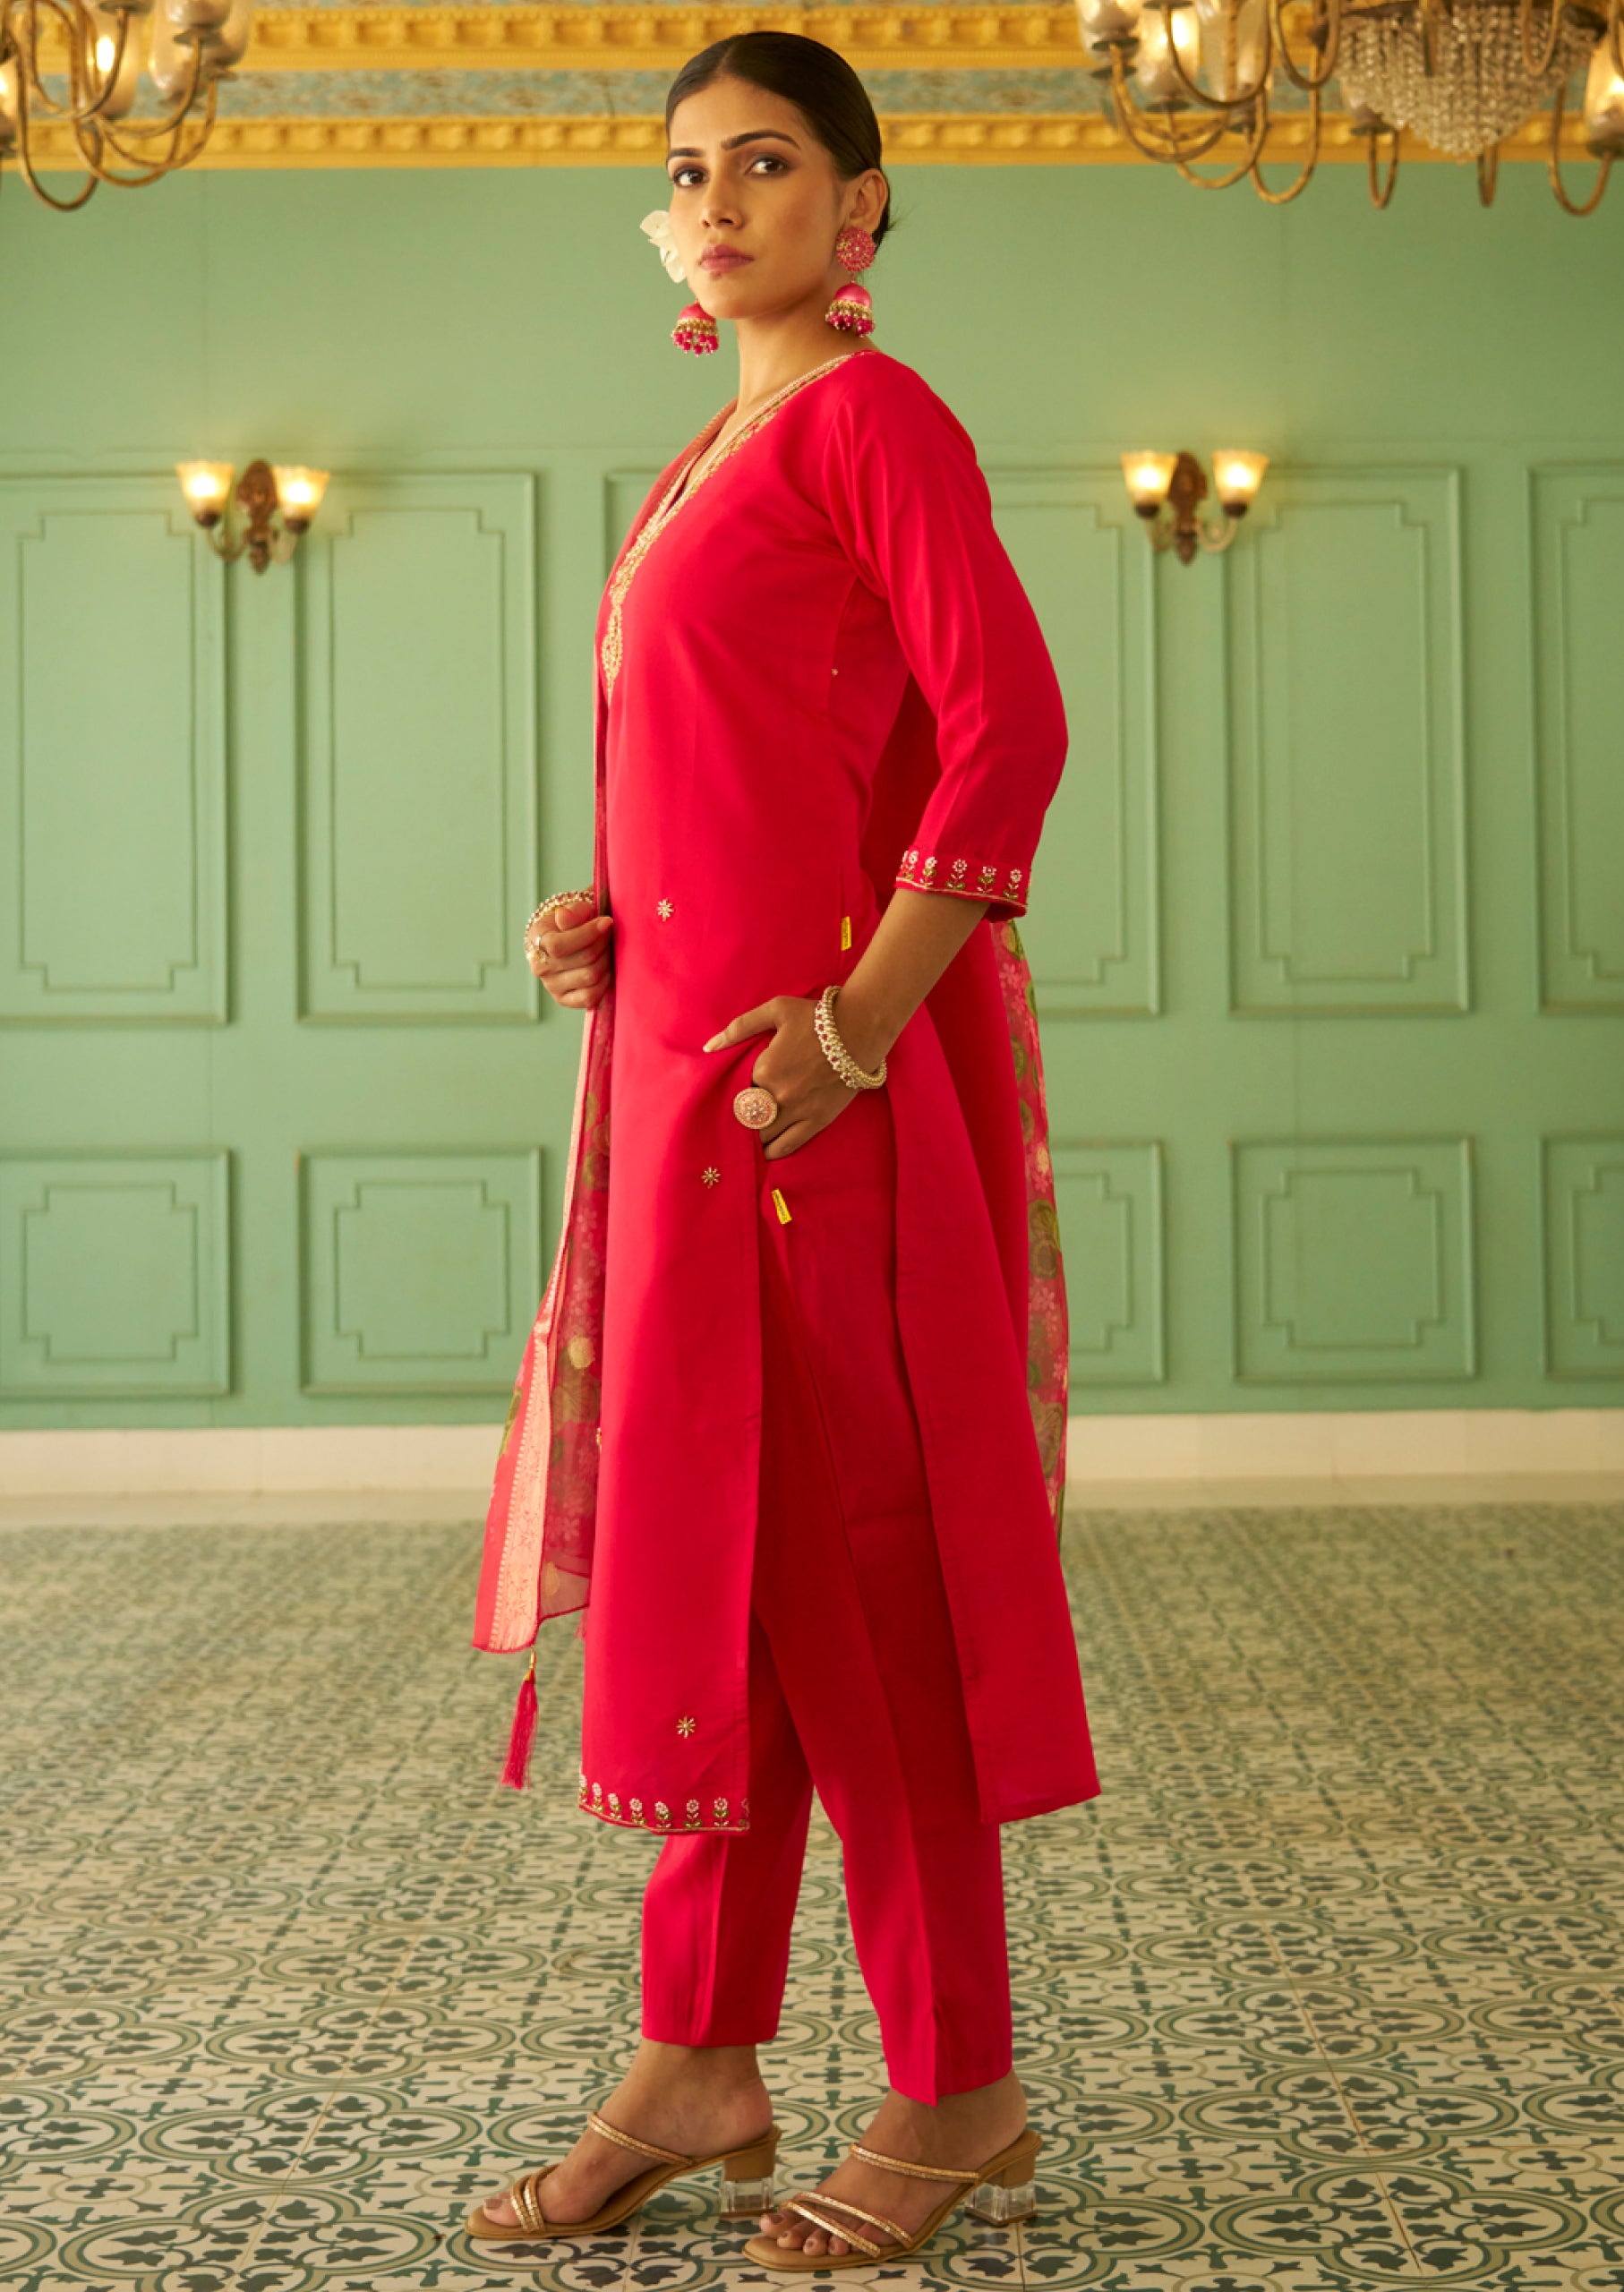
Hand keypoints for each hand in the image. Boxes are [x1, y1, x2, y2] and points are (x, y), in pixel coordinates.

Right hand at [527, 896, 612, 1007]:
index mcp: (537, 939)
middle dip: (603, 944)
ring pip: (590, 976)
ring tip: (609, 949)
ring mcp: (551, 986)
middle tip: (611, 934)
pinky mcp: (563, 1000)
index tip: (607, 922)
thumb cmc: (574, 921)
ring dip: (607, 961)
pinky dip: (605, 982)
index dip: (588, 933)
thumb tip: (563, 916)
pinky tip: (608, 969)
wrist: (568, 938)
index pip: (559, 945)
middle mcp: (540, 966)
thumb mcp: (574, 909)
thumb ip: (572, 912)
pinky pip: (589, 997)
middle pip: (583, 960)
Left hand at [703, 994, 860, 1159]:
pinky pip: (789, 1145)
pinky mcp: (817, 1121)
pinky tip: (764, 1154)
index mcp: (765, 1069)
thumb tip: (709, 1047)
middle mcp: (778, 1095)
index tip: (730, 1096)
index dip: (734, 1093)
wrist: (860, 1030)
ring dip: (753, 1140)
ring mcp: (798, 1111)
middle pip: (747, 1118)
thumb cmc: (816, 1017)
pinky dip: (773, 1152)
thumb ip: (740, 1027)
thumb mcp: (775, 1011)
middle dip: (738, 1121)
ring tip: (745, 1142)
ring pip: (764, 1137)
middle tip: (730, 1125)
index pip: (738, 1090)